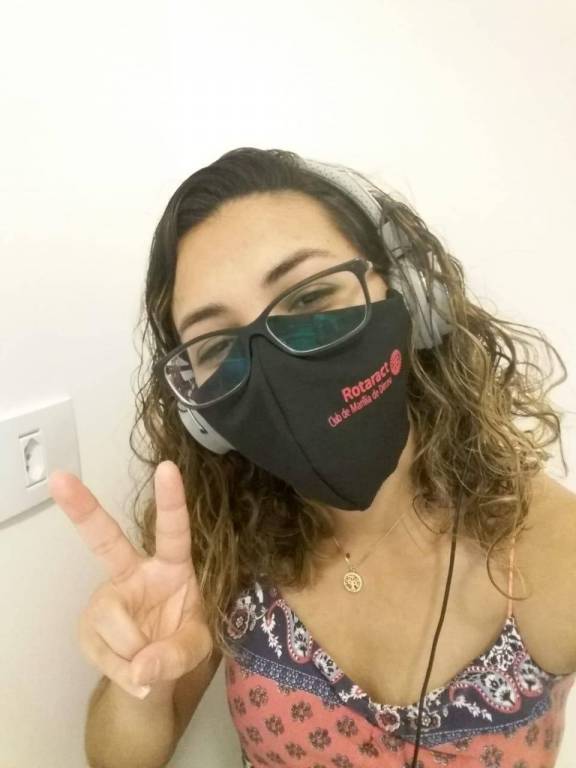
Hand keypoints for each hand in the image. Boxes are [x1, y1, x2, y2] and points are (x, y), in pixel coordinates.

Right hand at [48, 460, 212, 698]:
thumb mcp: (197, 648)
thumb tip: (141, 668)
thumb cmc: (183, 641)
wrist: (156, 675)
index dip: (171, 500)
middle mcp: (135, 573)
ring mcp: (108, 598)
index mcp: (172, 566)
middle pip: (106, 539)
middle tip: (59, 479)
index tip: (168, 467)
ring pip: (112, 620)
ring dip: (135, 651)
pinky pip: (102, 652)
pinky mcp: (88, 627)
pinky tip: (133, 673)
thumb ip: (176, 655)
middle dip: (82, 509)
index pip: (173, 531)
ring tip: (150, 661)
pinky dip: (122, 672)